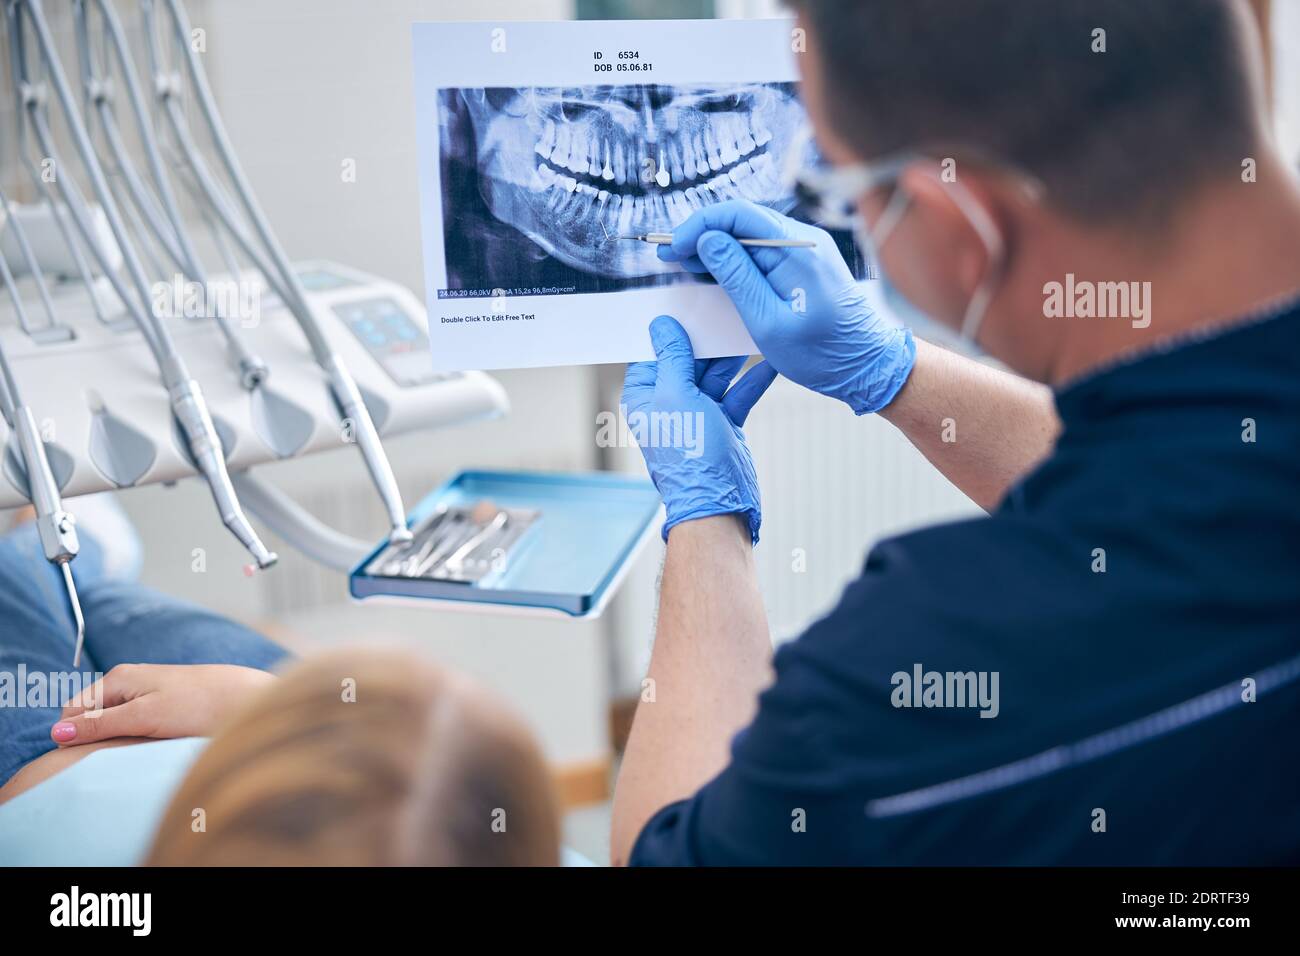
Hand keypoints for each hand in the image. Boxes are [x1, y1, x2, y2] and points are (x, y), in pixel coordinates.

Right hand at [51, 663, 276, 746]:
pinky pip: (134, 724)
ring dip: (117, 740)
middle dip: (96, 738)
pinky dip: (136, 737)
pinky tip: (151, 745)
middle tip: (119, 755)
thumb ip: (100, 724)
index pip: (73, 710)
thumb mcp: (144, 717)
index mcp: (118, 678)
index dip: (75, 735)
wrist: (246, 698)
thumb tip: (57, 732)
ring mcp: (146, 691)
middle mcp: (129, 681)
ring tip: (139, 750)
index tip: (91, 757)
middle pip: (92, 716)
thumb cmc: (198, 705)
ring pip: (113, 722)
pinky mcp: (162, 704)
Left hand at [623, 315, 776, 543]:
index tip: (688, 303)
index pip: (655, 351)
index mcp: (646, 396)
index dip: (671, 329)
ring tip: (751, 329)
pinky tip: (771, 360)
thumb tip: (662, 326)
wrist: (720, 504)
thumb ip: (672, 358)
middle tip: (728, 311)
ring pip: (716, 372)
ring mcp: (698, 412)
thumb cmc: (690, 457)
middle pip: (689, 358)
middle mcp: (669, 402)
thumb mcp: (677, 397)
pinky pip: (739, 391)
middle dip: (708, 339)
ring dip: (733, 355)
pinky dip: (754, 378)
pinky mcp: (725, 422)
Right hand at [659, 199, 915, 414]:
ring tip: (682, 266)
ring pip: (749, 237)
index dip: (698, 226)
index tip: (673, 248)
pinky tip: (712, 275)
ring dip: (714, 249)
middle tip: (667, 258)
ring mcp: (805, 252)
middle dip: (701, 236)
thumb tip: (707, 240)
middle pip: (741, 221)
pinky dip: (734, 261)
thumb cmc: (822, 353)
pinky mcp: (803, 267)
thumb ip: (736, 277)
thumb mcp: (768, 321)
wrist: (868, 367)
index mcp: (796, 248)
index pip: (737, 214)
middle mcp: (803, 240)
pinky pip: (762, 253)